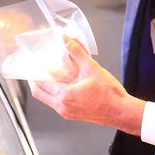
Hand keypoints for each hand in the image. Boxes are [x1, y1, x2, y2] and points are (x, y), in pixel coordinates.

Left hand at [30, 38, 144, 135]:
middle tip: (35, 68)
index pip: (41, 82)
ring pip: (47, 99)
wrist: (121, 111)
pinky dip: (54, 92)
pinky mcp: (72, 114)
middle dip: (35, 80)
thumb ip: (77, 52)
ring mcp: (66, 112)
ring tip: (48, 73)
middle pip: (39, 93)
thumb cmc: (109, 94)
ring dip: (45, 87)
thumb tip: (66, 40)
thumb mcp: (92, 68)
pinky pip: (56, 103)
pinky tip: (61, 83)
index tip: (34, 62)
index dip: (35, 71)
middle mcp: (62, 106)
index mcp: (64, 95)